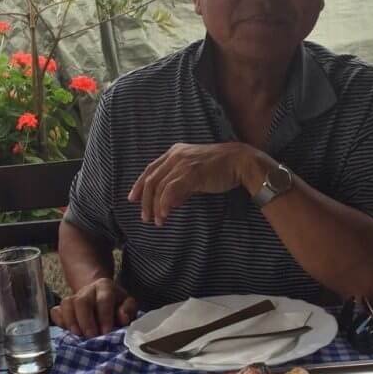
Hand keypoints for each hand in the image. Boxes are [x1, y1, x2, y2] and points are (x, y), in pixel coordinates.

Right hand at [50, 278, 137, 337]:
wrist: (101, 297)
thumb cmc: (116, 304)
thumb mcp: (127, 304)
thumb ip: (128, 309)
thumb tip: (122, 318)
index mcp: (105, 287)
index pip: (104, 299)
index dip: (104, 316)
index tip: (106, 332)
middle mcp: (88, 290)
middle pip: (81, 302)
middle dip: (86, 321)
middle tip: (91, 337)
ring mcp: (74, 297)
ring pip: (67, 305)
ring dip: (71, 322)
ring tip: (78, 336)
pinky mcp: (63, 307)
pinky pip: (56, 311)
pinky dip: (60, 322)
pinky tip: (67, 331)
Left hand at [128, 142, 267, 225]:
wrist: (239, 162)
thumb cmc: (219, 169)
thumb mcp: (195, 175)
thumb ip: (181, 187)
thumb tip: (170, 204)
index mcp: (174, 152)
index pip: (150, 169)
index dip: (139, 185)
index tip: (133, 199)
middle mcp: (176, 155)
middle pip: (152, 179)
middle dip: (145, 200)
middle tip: (145, 217)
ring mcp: (183, 163)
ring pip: (160, 187)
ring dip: (156, 206)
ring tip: (157, 221)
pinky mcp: (191, 172)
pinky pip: (171, 190)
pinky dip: (165, 203)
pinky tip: (165, 214)